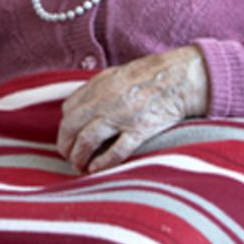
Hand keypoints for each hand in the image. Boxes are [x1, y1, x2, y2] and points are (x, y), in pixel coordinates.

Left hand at [56, 46, 208, 172]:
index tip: (68, 134)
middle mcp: (105, 101)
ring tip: (78, 164)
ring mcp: (121, 116)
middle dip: (65, 144)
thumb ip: (96, 89)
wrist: (178, 79)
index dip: (65, 124)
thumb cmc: (148, 75)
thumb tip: (80, 106)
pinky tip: (96, 169)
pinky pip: (115, 151)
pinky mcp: (138, 131)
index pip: (68, 109)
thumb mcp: (116, 74)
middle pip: (72, 126)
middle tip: (67, 155)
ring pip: (87, 140)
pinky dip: (102, 162)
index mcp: (98, 86)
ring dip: (78, 155)